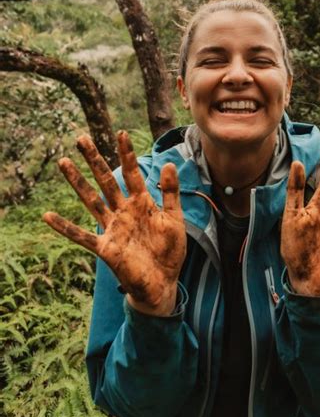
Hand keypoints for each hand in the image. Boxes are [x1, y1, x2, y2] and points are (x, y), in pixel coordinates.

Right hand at [43, 131, 185, 315]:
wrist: (163, 282)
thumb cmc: (169, 251)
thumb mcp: (174, 218)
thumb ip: (170, 193)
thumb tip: (169, 163)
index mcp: (141, 202)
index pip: (131, 172)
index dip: (126, 154)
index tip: (121, 133)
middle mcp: (123, 211)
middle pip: (105, 180)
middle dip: (94, 160)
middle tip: (81, 138)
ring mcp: (112, 228)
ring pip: (91, 200)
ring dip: (77, 182)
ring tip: (64, 162)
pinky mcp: (106, 247)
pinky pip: (81, 236)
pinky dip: (64, 226)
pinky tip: (48, 216)